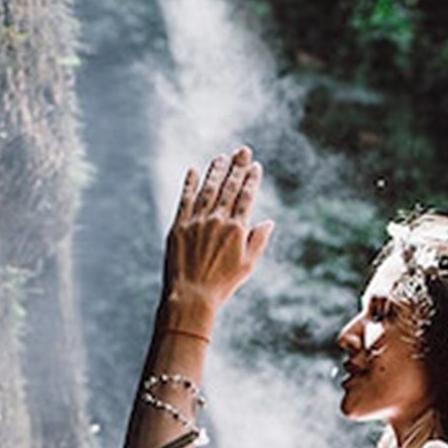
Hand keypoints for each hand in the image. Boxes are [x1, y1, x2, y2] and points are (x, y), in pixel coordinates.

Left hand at [163, 147, 273, 319]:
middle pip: (229, 187)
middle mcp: (217, 220)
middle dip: (237, 166)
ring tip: (221, 158)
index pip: (246, 196)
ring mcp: (196, 221)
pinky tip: (193, 171)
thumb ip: (258, 241)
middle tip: (242, 150)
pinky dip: (189, 184)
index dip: (251, 179)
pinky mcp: (178, 226)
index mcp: (236, 229)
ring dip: (216, 171)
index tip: (254, 166)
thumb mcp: (247, 266)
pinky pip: (185, 199)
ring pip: (208, 188)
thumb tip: (269, 222)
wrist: (192, 297)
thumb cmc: (222, 285)